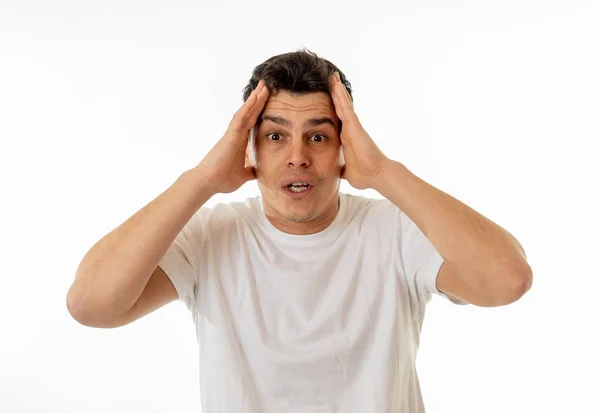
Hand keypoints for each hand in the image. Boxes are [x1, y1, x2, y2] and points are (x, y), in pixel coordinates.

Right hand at [197, 80, 269, 193]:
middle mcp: (236, 135)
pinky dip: (248, 107)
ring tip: (263, 85)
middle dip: (258, 99)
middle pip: (250, 113)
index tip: (268, 101)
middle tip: (266, 85)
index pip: (253, 123)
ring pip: (246, 112)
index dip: (260, 111)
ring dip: (255, 99)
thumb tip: (257, 172)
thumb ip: (250, 171)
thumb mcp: (242, 175)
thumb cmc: (222, 179)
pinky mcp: (230, 135)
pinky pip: (240, 118)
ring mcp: (233, 133)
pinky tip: (255, 96)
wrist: (208, 183)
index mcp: (240, 142)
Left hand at [329, 72, 388, 189]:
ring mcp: (353, 126)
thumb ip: (342, 169)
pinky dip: (340, 95)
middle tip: (331, 79)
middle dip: (335, 94)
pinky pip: (345, 107)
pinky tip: (335, 84)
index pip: (337, 119)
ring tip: (332, 76)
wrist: (376, 176)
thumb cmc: (365, 175)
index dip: (333, 108)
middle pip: (340, 107)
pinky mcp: (355, 126)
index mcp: (346, 138)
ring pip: (343, 104)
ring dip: (337, 90)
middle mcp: (350, 129)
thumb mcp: (347, 171)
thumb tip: (338, 173)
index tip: (327, 98)